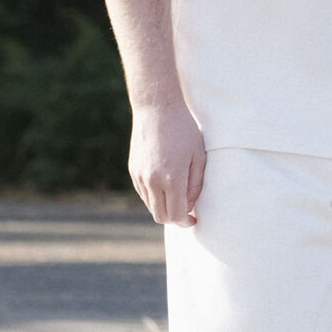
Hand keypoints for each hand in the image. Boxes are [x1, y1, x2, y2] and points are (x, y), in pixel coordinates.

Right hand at [129, 101, 205, 225]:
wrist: (156, 109)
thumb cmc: (184, 131)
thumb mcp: (199, 157)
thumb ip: (195, 185)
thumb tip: (190, 206)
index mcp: (171, 179)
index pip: (177, 214)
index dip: (186, 222)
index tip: (194, 220)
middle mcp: (152, 181)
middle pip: (161, 216)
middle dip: (175, 219)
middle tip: (187, 214)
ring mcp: (139, 176)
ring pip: (151, 206)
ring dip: (164, 208)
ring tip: (178, 198)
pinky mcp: (132, 170)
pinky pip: (143, 194)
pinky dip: (154, 197)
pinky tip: (166, 187)